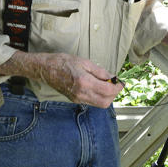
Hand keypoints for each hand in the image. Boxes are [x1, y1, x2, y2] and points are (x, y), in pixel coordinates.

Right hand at [0, 50, 122, 107]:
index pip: (108, 91)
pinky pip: (92, 102)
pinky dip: (99, 97)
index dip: (118, 87)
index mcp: (85, 82)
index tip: (121, 82)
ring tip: (107, 84)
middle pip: (105, 102)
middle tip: (115, 84)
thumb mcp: (85, 62)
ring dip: (107, 96)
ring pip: (99, 104)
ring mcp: (77, 99)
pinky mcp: (75, 100)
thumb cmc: (64, 62)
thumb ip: (100, 72)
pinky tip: (99, 86)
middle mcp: (81, 94)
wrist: (46, 69)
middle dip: (114, 94)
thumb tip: (113, 78)